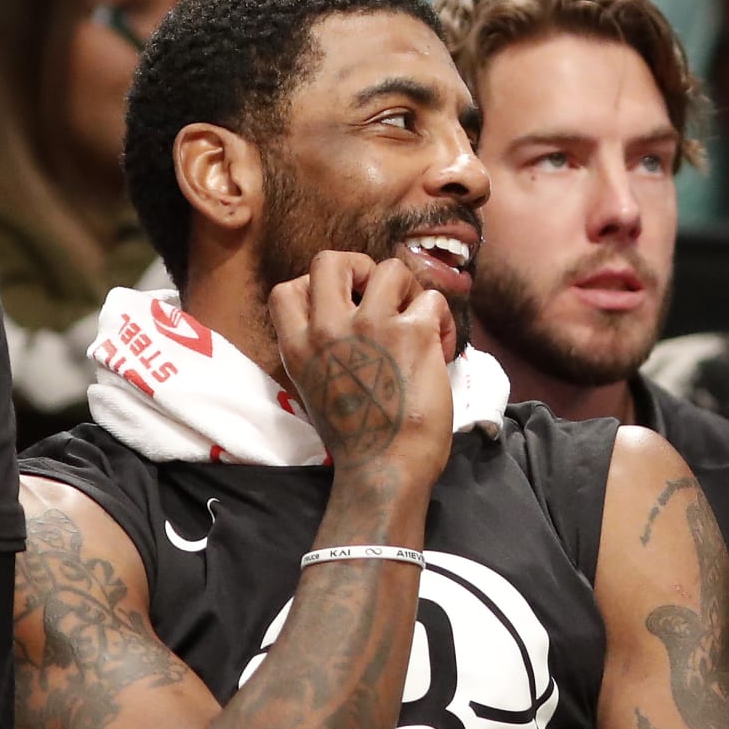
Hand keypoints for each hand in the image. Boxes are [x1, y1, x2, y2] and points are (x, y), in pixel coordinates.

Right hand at [271, 251, 456, 483]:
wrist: (385, 468)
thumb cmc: (357, 440)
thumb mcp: (315, 389)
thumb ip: (321, 351)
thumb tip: (350, 320)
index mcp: (297, 347)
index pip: (285, 290)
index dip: (315, 288)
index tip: (341, 308)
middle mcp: (328, 329)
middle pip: (330, 259)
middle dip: (360, 268)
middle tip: (380, 299)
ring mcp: (371, 326)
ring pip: (390, 268)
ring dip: (409, 290)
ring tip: (417, 322)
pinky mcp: (413, 333)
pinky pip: (433, 299)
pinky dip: (443, 320)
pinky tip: (442, 347)